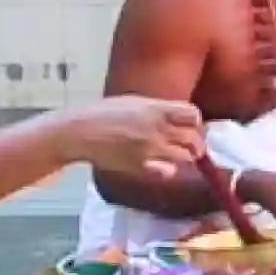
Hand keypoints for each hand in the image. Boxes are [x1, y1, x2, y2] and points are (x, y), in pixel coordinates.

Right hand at [58, 96, 207, 181]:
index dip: (196, 122)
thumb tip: (180, 117)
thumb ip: (159, 109)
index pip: (193, 115)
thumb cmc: (103, 113)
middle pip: (194, 139)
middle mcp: (157, 129)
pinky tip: (160, 166)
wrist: (79, 132)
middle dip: (196, 143)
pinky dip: (167, 170)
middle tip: (192, 147)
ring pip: (185, 157)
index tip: (191, 127)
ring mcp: (150, 149)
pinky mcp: (141, 166)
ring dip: (184, 157)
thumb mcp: (134, 102)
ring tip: (176, 155)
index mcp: (156, 109)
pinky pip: (168, 172)